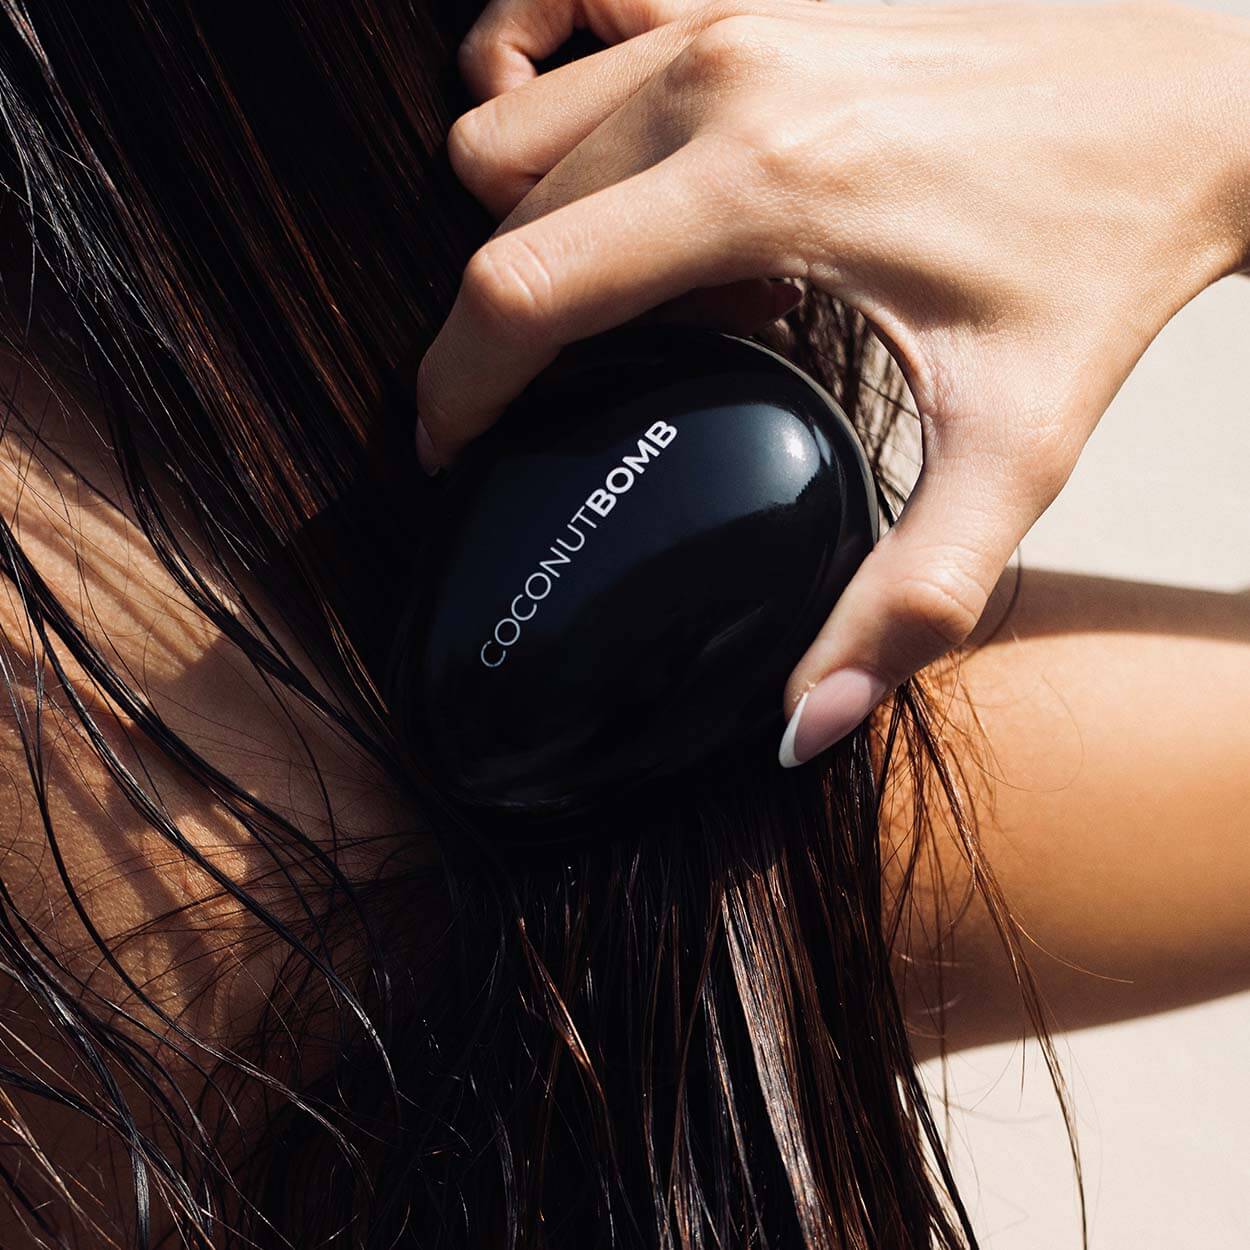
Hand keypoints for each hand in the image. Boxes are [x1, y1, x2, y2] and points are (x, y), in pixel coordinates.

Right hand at [418, 0, 1249, 764]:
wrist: (1195, 112)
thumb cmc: (1102, 260)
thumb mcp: (1011, 455)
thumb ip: (902, 603)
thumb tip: (803, 723)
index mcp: (760, 186)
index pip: (517, 291)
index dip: (455, 387)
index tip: (451, 448)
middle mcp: (720, 78)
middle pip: (498, 213)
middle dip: (488, 329)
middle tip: (557, 403)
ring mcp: (730, 17)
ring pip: (515, 128)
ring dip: (527, 229)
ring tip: (627, 304)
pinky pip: (573, 35)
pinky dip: (549, 103)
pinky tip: (614, 176)